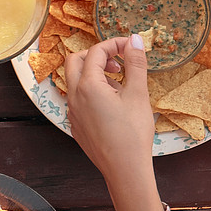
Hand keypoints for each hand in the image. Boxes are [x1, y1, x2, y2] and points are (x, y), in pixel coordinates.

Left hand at [63, 36, 163, 210]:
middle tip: (119, 64)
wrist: (125, 170)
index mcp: (88, 85)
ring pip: (75, 81)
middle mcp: (74, 97)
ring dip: (94, 74)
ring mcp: (72, 112)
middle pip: (75, 61)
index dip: (114, 44)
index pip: (96, 52)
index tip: (131, 46)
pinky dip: (91, 92)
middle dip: (97, 56)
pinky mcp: (76, 125)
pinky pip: (77, 99)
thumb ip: (135, 63)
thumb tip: (135, 39)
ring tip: (120, 86)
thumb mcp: (138, 94)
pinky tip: (112, 105)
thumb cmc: (133, 133)